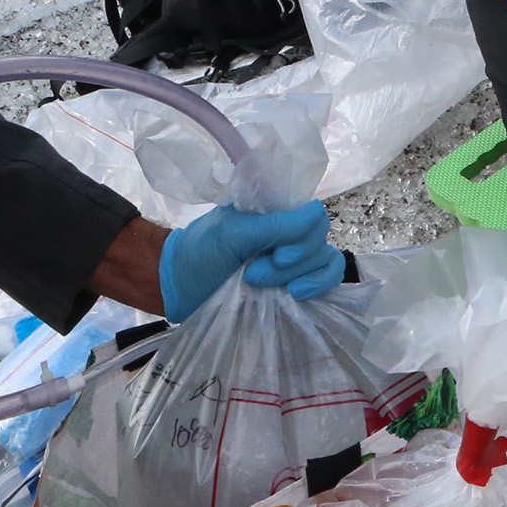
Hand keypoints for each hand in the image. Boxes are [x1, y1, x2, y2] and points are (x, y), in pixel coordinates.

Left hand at [159, 200, 341, 321]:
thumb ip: (276, 225)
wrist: (179, 290)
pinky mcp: (296, 286)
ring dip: (297, 278)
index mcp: (275, 211)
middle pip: (320, 243)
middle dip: (289, 264)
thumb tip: (317, 213)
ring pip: (325, 262)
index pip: (314, 216)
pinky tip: (295, 295)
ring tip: (261, 285)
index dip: (302, 238)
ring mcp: (295, 261)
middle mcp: (290, 233)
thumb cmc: (200, 252)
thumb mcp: (233, 233)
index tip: (276, 254)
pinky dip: (318, 287)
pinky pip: (327, 281)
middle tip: (252, 274)